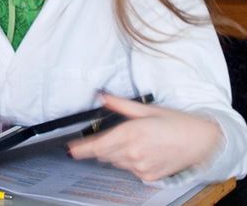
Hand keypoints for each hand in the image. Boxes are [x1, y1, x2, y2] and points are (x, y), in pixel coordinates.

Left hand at [67, 94, 221, 181]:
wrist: (203, 141)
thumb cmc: (177, 123)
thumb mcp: (147, 109)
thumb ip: (121, 105)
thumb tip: (102, 97)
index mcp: (131, 133)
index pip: (96, 145)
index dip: (80, 149)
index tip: (70, 148)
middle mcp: (133, 152)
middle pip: (102, 154)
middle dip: (101, 146)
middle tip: (113, 136)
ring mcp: (141, 167)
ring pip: (115, 162)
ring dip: (116, 153)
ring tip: (135, 142)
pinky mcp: (148, 176)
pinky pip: (129, 170)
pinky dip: (130, 162)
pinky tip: (144, 152)